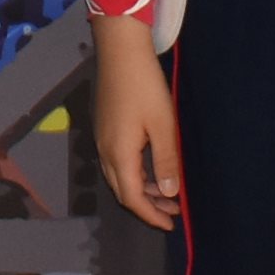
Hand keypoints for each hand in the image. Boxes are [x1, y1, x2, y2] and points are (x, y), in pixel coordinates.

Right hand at [92, 10, 182, 230]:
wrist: (120, 51)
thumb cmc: (145, 87)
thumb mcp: (163, 125)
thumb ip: (165, 161)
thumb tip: (168, 193)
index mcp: (119, 154)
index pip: (132, 197)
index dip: (150, 215)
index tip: (171, 223)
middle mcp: (105, 151)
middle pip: (122, 191)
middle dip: (147, 205)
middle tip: (173, 210)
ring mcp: (101, 138)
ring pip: (118, 177)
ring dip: (141, 189)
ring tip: (166, 191)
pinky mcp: (103, 127)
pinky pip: (116, 162)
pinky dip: (134, 173)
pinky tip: (151, 167)